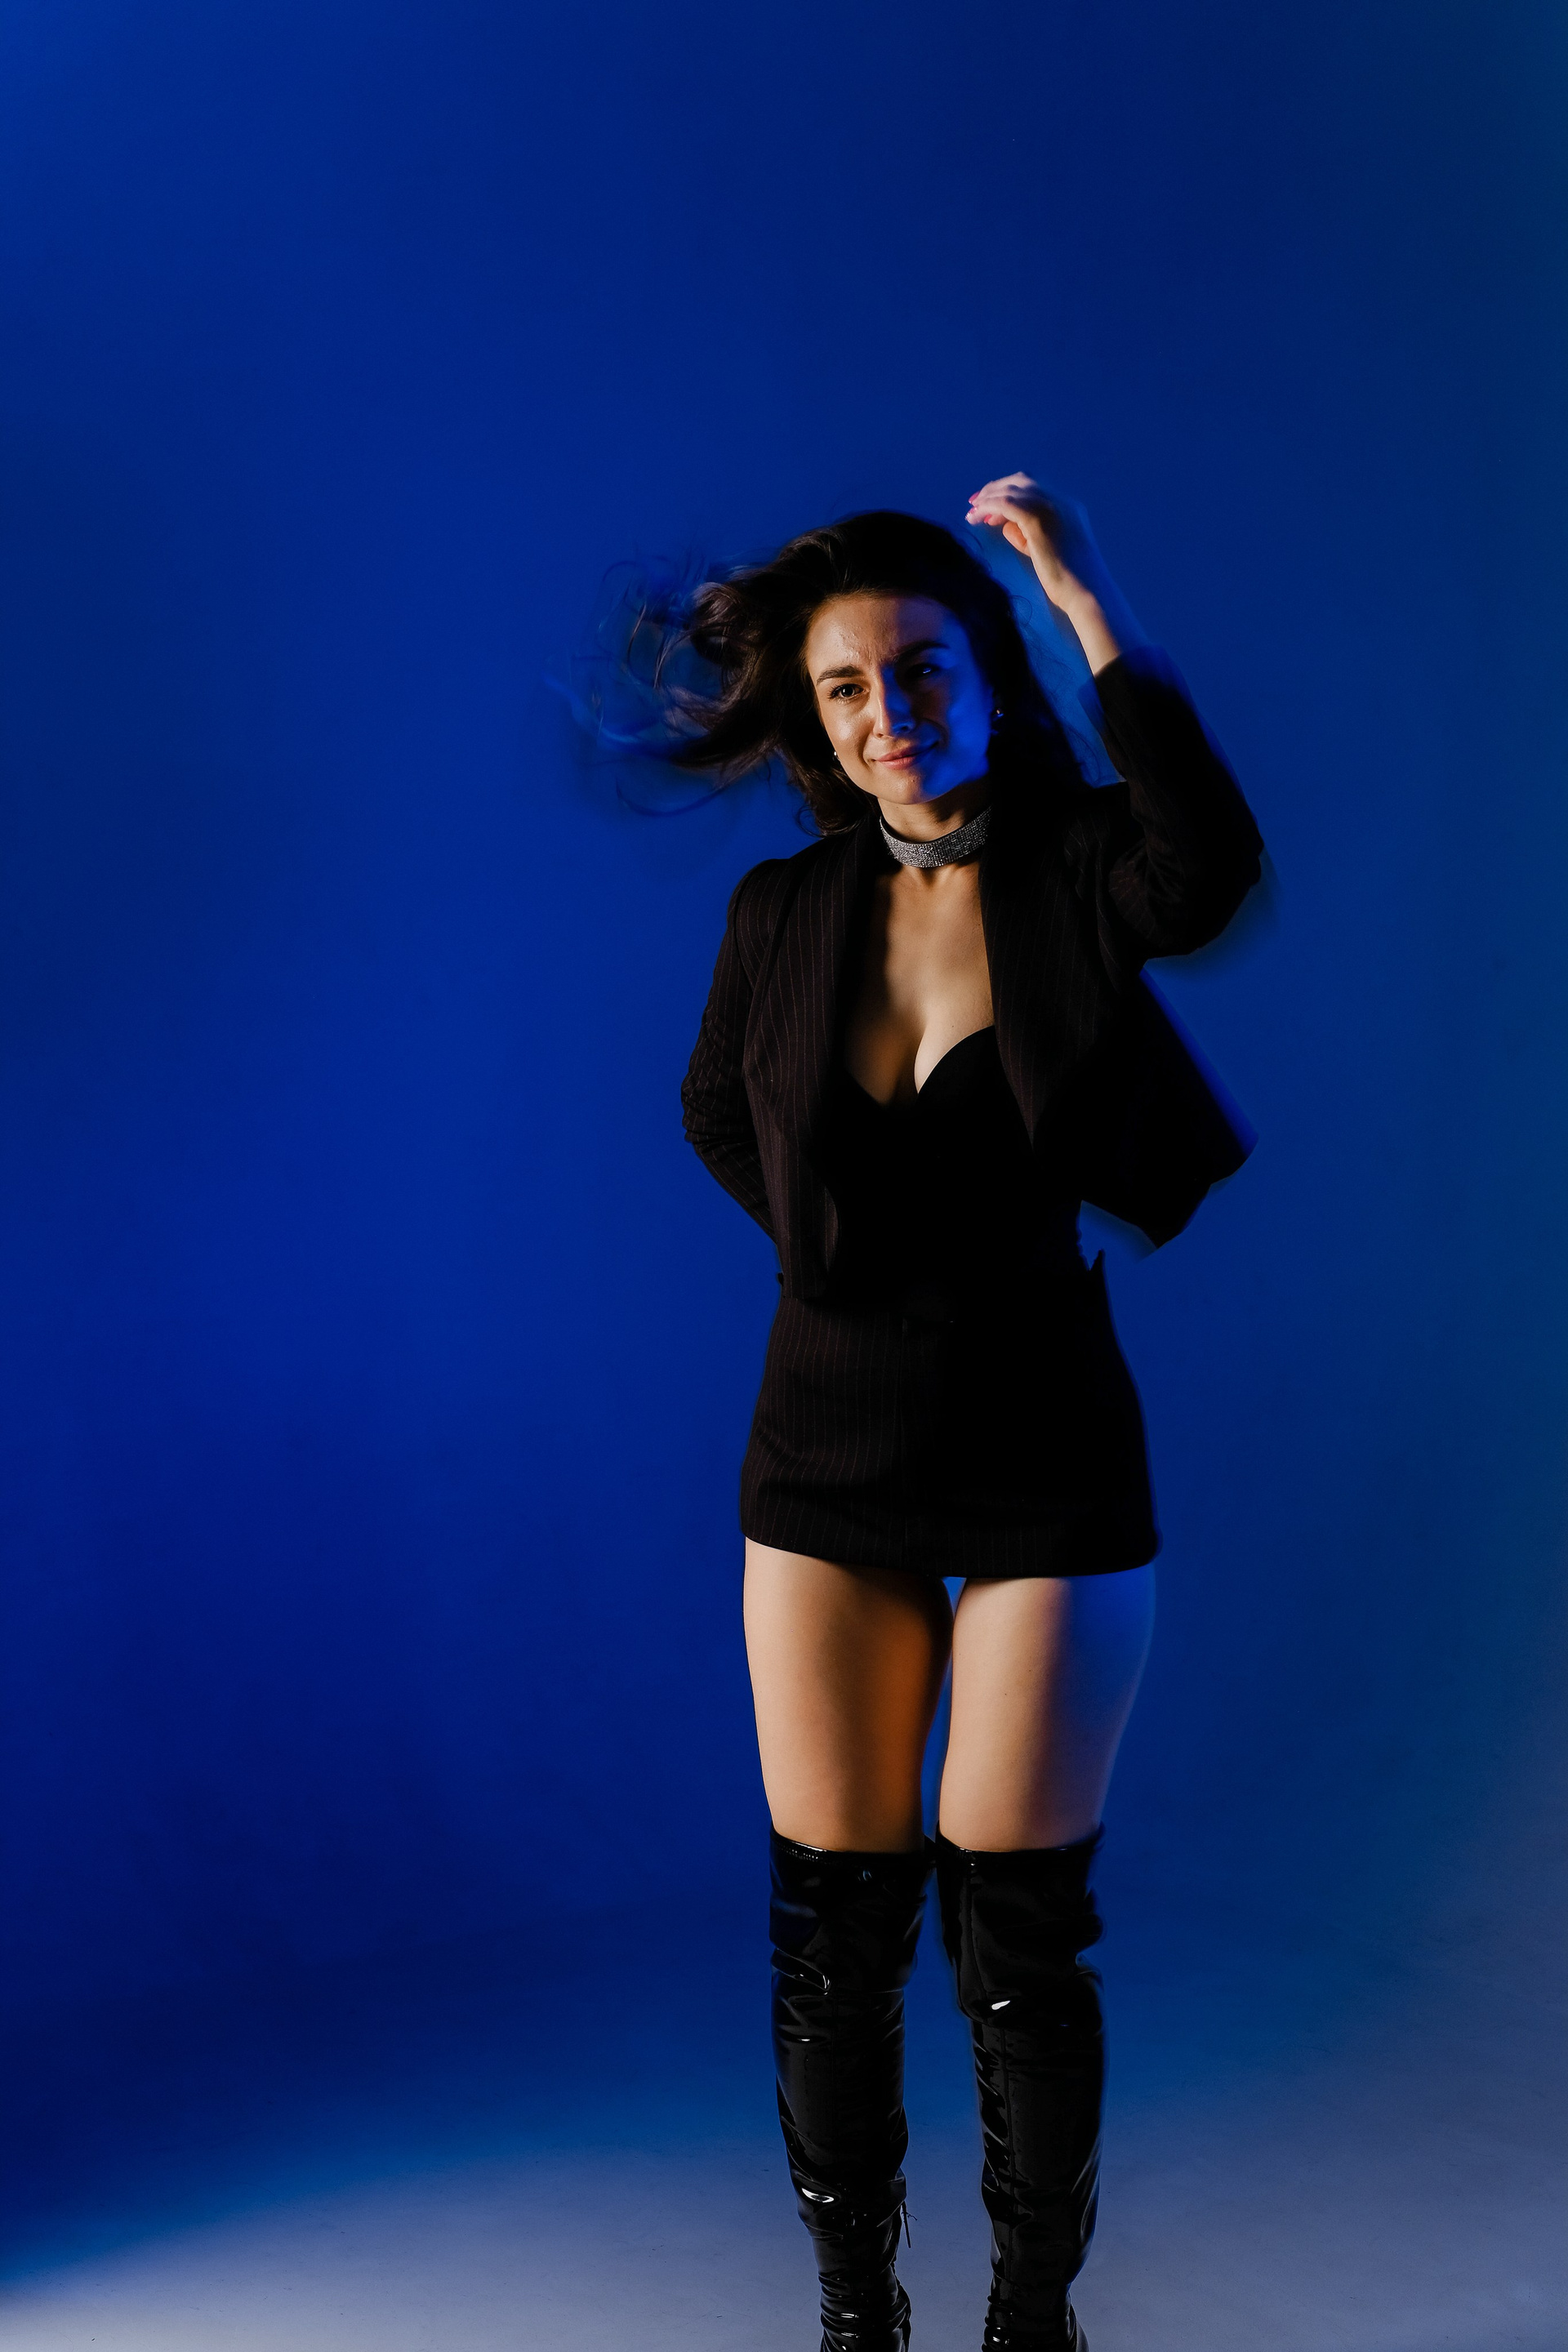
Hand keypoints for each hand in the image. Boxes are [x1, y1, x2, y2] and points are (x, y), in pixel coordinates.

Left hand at [965, 474, 1105, 607]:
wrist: (1087, 592)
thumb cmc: (1068, 580)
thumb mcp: (1047, 550)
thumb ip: (1029, 534)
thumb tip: (1006, 525)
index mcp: (1067, 505)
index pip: (1032, 486)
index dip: (1007, 489)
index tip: (988, 502)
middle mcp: (1061, 500)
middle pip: (1021, 481)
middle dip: (994, 489)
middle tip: (974, 502)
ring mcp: (1051, 507)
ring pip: (1011, 490)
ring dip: (988, 498)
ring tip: (972, 512)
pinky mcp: (1039, 520)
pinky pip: (1006, 504)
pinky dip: (988, 506)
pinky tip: (976, 517)